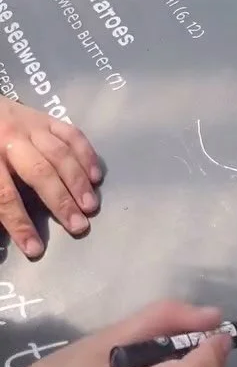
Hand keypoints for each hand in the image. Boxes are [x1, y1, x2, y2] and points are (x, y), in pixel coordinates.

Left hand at [0, 100, 100, 258]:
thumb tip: (2, 235)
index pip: (4, 196)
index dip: (20, 224)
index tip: (35, 249)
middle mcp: (11, 140)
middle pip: (39, 173)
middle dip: (60, 201)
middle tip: (79, 226)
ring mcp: (32, 126)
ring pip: (60, 153)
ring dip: (78, 181)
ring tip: (90, 206)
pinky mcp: (48, 117)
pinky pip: (72, 134)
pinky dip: (86, 155)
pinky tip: (96, 176)